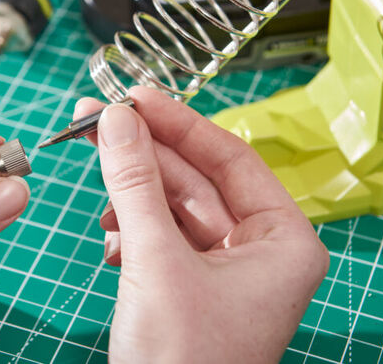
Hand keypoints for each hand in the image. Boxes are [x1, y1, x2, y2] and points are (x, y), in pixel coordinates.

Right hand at [75, 87, 328, 363]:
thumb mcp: (155, 260)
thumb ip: (134, 183)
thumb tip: (114, 119)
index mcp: (284, 241)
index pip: (230, 158)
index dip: (179, 123)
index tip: (134, 97)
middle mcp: (261, 250)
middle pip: (197, 180)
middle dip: (144, 155)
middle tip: (97, 121)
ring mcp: (226, 270)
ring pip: (175, 208)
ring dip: (133, 197)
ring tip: (100, 192)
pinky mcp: (192, 286)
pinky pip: (162, 237)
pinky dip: (133, 231)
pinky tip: (111, 239)